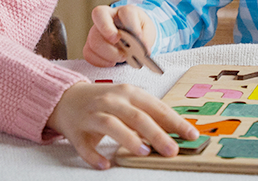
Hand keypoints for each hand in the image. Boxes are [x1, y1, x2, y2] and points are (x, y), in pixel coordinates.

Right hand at [46, 81, 198, 169]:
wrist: (66, 97)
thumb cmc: (104, 101)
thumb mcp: (128, 101)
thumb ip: (149, 114)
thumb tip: (177, 131)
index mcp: (128, 93)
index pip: (156, 107)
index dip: (175, 121)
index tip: (191, 135)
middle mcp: (111, 101)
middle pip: (136, 117)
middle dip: (156, 133)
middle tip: (172, 149)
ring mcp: (93, 115)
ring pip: (112, 125)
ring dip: (128, 139)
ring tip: (144, 152)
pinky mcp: (77, 131)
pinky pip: (85, 145)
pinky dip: (94, 156)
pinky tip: (105, 164)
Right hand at [82, 5, 154, 67]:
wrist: (130, 36)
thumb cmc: (138, 30)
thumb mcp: (148, 30)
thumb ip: (147, 38)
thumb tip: (144, 50)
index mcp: (124, 11)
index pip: (125, 12)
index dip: (131, 25)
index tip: (138, 37)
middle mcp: (106, 17)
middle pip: (100, 19)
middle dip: (110, 34)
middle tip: (123, 50)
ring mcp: (95, 30)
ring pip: (94, 40)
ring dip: (109, 53)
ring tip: (122, 58)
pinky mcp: (90, 44)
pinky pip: (89, 53)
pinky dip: (101, 61)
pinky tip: (111, 62)